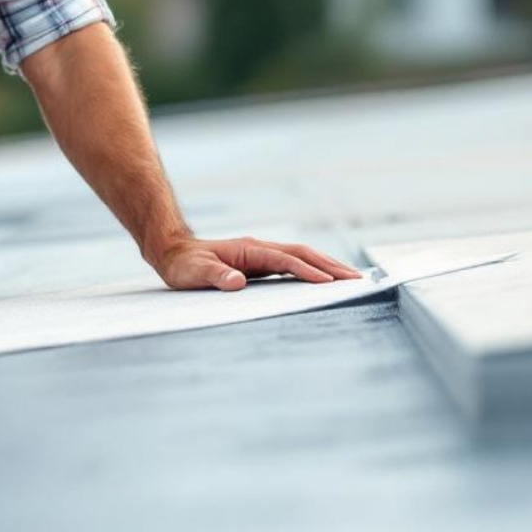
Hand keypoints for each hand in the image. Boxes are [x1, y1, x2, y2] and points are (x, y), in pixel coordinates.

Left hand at [148, 236, 362, 291]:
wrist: (173, 252)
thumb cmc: (183, 265)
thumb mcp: (194, 273)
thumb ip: (215, 277)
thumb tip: (237, 282)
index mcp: (249, 250)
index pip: (285, 259)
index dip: (307, 271)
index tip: (328, 282)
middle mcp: (260, 248)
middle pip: (303, 253)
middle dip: (330, 265)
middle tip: (357, 278)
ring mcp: (262, 254)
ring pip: (302, 256)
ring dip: (326, 266)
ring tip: (351, 278)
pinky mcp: (261, 262)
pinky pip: (293, 264)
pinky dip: (313, 270)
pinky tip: (324, 280)